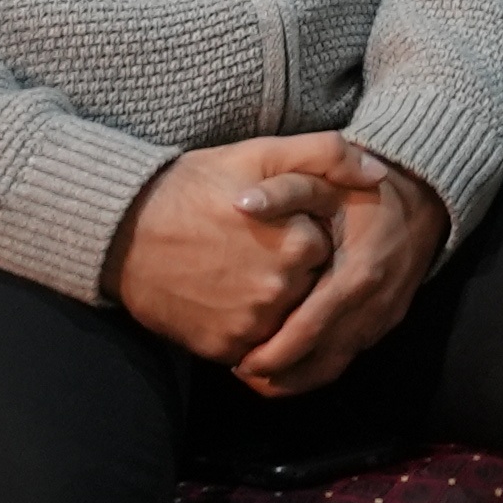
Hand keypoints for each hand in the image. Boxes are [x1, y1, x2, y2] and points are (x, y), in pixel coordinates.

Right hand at [104, 135, 367, 363]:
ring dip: (270, 302)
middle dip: (289, 270)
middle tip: (251, 249)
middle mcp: (280, 290)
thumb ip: (327, 156)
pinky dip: (248, 327)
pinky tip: (223, 297)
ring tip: (237, 272)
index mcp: (299, 243)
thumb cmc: (195, 186)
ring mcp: (251, 324)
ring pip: (286, 319)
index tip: (273, 223)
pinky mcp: (223, 347)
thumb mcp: (262, 155)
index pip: (326, 248)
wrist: (123, 230)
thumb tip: (379, 174)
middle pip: (309, 286)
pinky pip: (256, 345)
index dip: (301, 233)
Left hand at [233, 151, 444, 398]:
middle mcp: (371, 306)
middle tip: (238, 372)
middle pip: (318, 362)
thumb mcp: (326, 182)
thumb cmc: (366, 191)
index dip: (271, 355)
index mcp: (355, 275)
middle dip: (276, 377)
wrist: (425, 197)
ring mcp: (382, 318)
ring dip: (295, 379)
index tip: (236, 361)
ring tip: (257, 377)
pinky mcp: (387, 322)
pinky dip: (316, 368)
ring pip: (334, 368)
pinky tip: (291, 363)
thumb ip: (285, 190)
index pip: (307, 331)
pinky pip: (348, 357)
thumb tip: (241, 203)